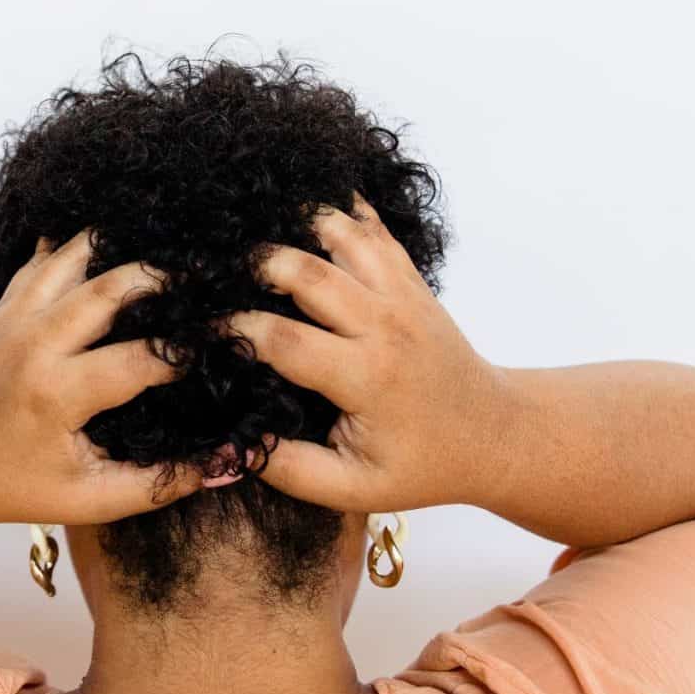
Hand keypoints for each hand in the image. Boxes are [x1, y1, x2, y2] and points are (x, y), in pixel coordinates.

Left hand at [0, 230, 203, 524]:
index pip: (140, 359)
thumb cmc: (15, 485)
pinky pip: (49, 256)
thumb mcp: (89, 500)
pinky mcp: (7, 306)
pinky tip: (121, 241)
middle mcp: (34, 345)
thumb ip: (158, 484)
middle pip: (110, 287)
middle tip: (209, 274)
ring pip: (76, 254)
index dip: (187, 353)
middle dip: (165, 277)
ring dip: (126, 247)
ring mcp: (16, 318)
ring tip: (171, 249)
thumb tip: (228, 463)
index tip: (223, 346)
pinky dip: (86, 244)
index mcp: (57, 394)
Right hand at [214, 191, 511, 512]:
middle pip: (307, 271)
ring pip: (341, 233)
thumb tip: (232, 446)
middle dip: (254, 264)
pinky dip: (338, 209)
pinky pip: (372, 228)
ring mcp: (402, 295)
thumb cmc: (422, 464)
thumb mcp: (356, 489)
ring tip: (253, 233)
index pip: (284, 339)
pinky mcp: (411, 281)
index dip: (234, 330)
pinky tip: (303, 205)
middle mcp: (385, 325)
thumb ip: (291, 469)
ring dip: (293, 226)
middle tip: (217, 272)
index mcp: (366, 377)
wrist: (492, 433)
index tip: (202, 330)